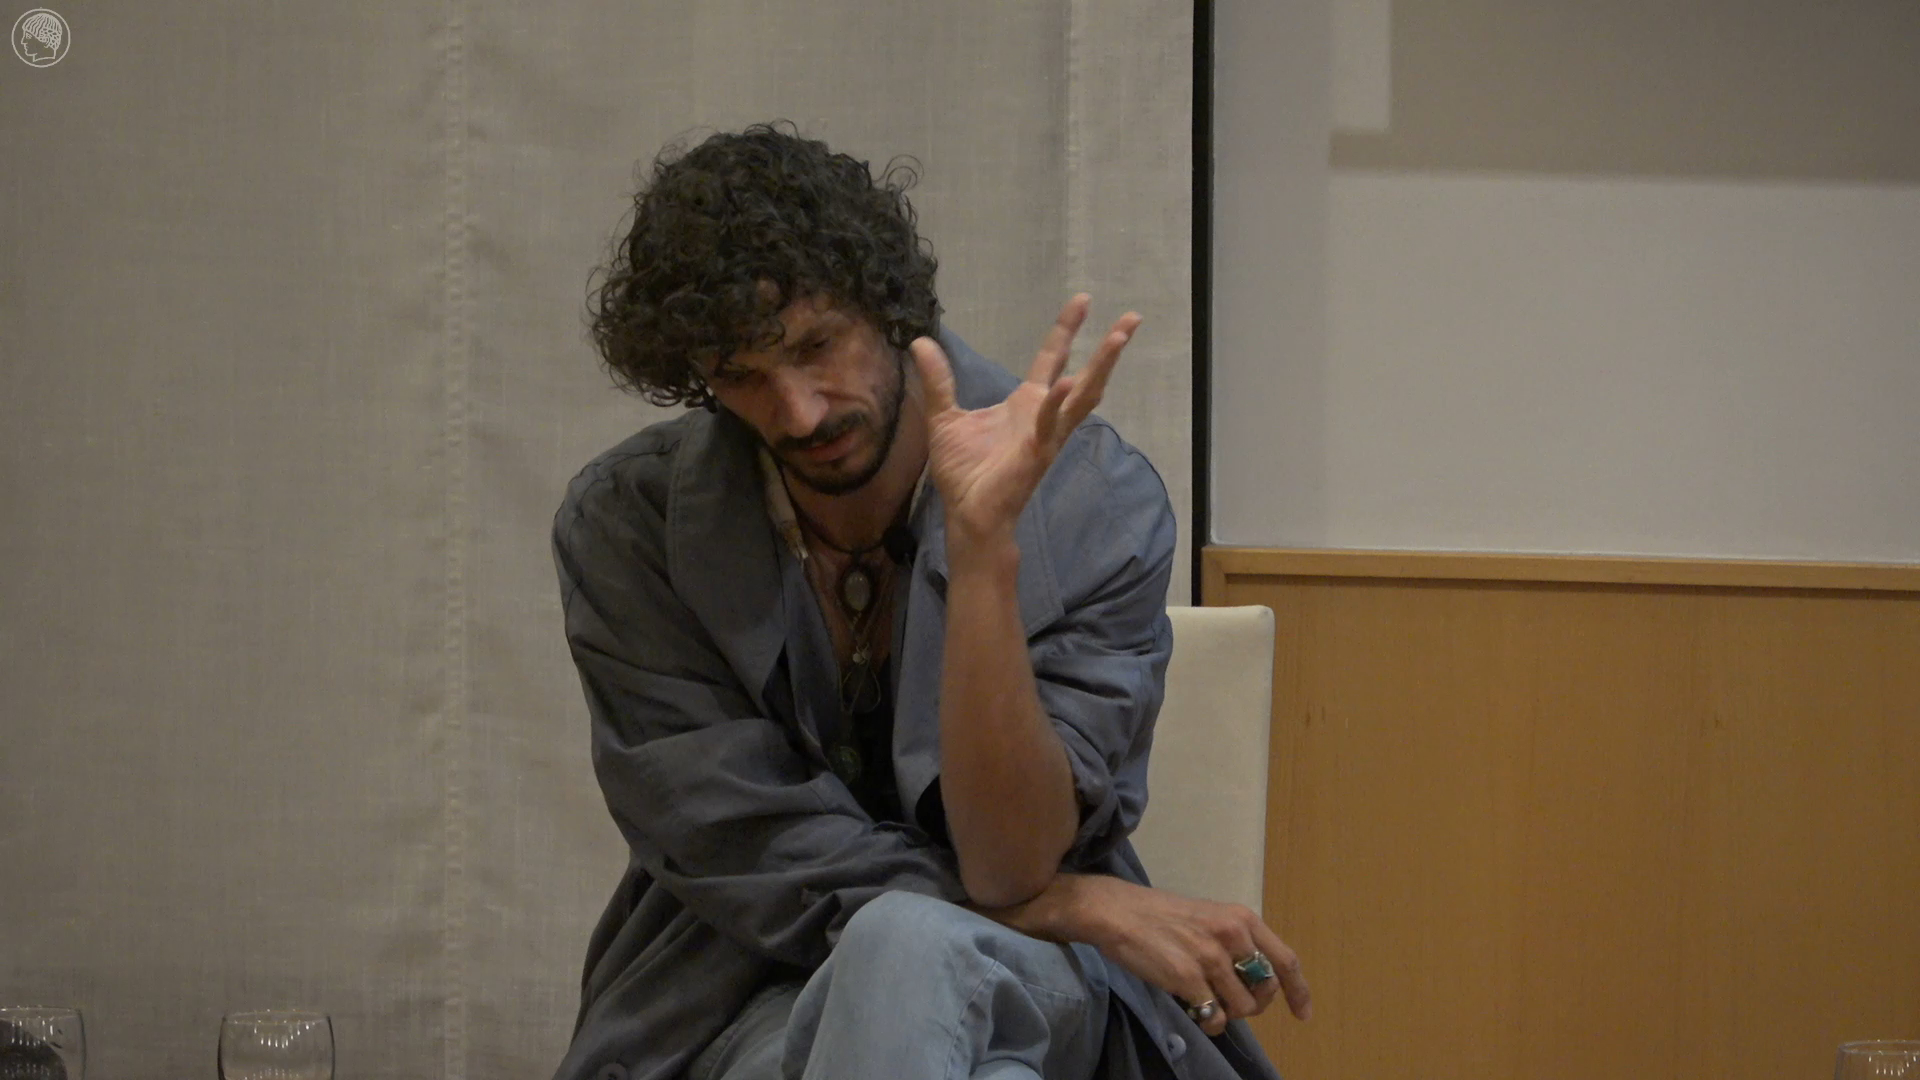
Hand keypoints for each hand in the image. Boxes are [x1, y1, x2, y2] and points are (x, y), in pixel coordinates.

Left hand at [910, 295, 1141, 552]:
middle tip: (1131, 317)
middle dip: (1108, 349)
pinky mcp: (1036, 454)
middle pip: (1085, 375)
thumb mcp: (945, 416)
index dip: (1066, 329)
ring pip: (1083, 397)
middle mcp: (1045, 416)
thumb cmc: (964, 471)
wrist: (966, 513)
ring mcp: (1046, 435)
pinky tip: (1063, 383)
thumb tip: (920, 342)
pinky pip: (1050, 426)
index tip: (1082, 300)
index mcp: (1027, 404)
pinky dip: (1057, 404)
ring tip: (1118, 339)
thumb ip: (938, 380)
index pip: (1052, 358)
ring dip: (1102, 369)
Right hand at [977, 873, 1310, 1037]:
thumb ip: (1236, 943)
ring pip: (1242, 1009)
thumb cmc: (1162, 915)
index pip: (1285, 960)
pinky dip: (1208, 1021)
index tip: (1302, 1013)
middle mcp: (1232, 936)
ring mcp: (1211, 958)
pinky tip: (1193, 1007)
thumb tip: (1255, 983)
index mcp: (1242, 918)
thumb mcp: (1209, 918)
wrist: (1118, 911)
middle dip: (1253, 1004)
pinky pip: (1214, 1018)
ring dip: (1227, 1013)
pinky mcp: (1188, 978)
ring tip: (1205, 999)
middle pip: (1265, 991)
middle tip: (1230, 1000)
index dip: (1298, 991)